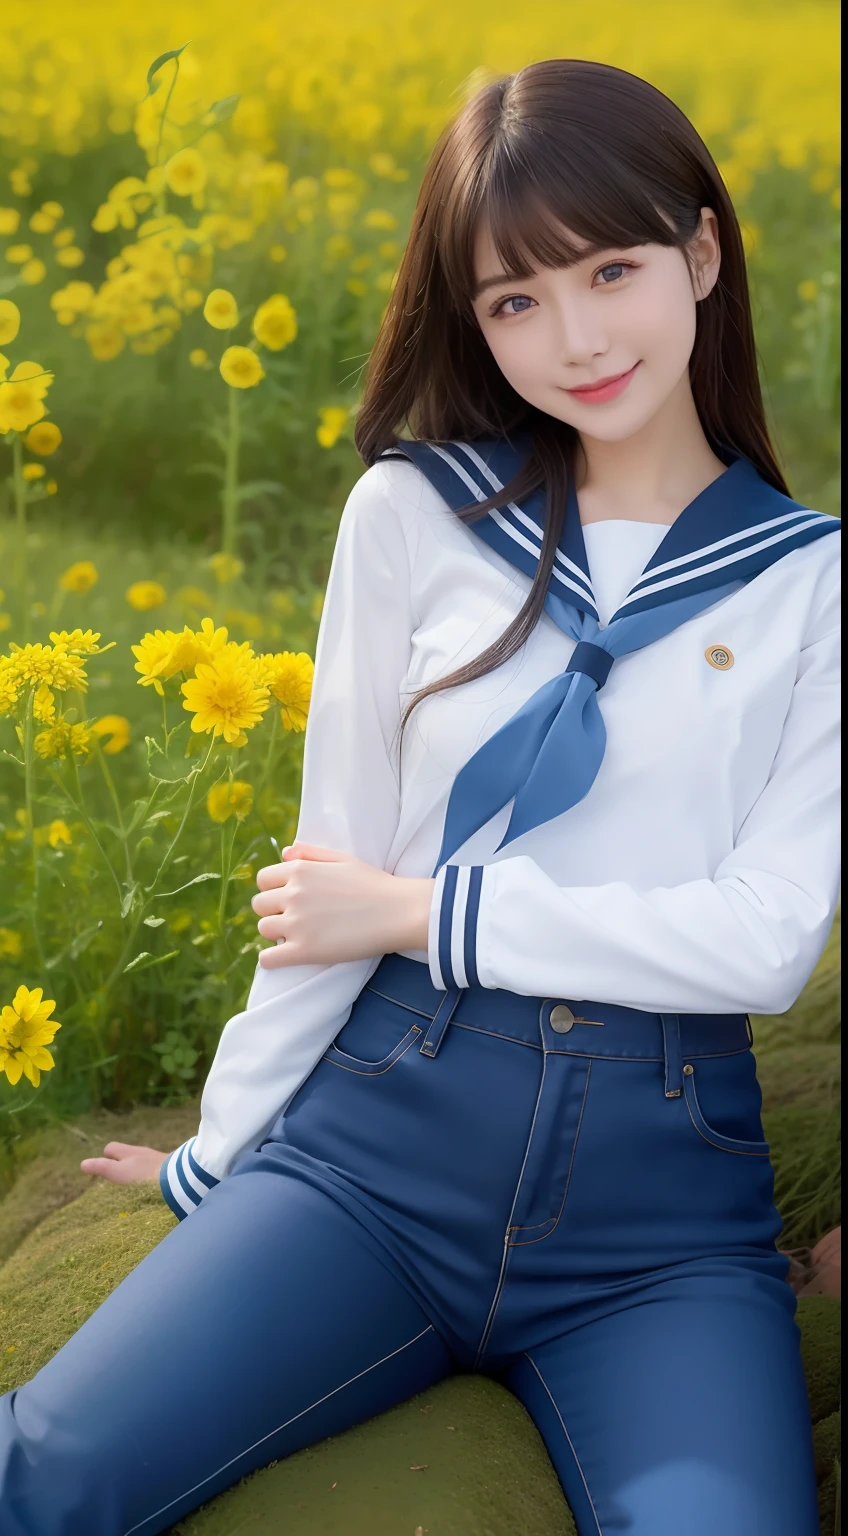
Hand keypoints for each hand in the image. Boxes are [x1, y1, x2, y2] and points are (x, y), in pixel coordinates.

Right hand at [80, 1142, 167, 1183]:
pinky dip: (149, 1179)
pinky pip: (155, 1172)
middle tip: (116, 1181)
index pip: (111, 1148)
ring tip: (133, 1188)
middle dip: (121, 1165)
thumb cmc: (145, 1175)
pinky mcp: (169, 1171)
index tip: (102, 1171)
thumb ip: (102, 1167)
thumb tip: (83, 1164)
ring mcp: (157, 1161)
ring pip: (141, 1164)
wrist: (179, 1180)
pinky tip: (151, 1190)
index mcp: (129, 1152)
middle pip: (127, 1156)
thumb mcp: (119, 1172)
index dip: (104, 1158)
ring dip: (136, 1173)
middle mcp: (143, 1153)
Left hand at [253, 841, 434, 970]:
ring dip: (276, 934)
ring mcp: (296, 923)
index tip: (289, 899)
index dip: (274, 890)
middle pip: (259, 905)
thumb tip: (284, 852)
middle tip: (294, 918)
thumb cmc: (374, 883)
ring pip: (263, 929)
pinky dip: (271, 960)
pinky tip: (284, 957)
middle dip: (273, 911)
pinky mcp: (304, 951)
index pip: (263, 880)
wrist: (397, 912)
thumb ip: (310, 853)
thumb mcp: (342, 858)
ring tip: (298, 936)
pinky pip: (269, 958)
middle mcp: (293, 894)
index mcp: (300, 870)